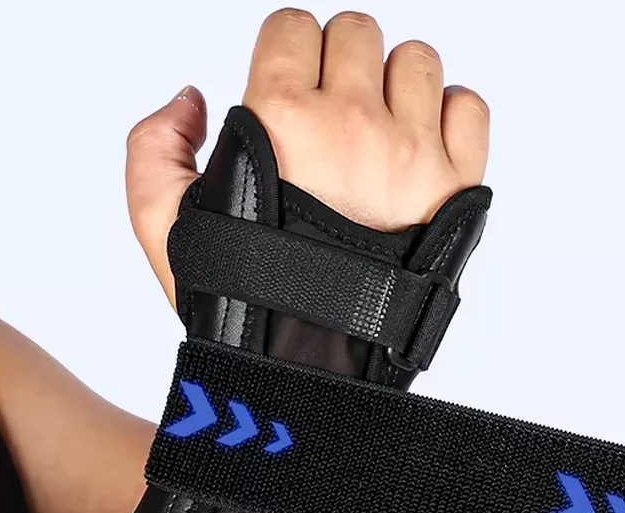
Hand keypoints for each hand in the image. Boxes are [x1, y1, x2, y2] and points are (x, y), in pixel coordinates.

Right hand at [123, 8, 489, 305]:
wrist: (314, 366)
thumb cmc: (247, 306)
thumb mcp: (163, 225)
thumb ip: (155, 147)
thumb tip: (190, 101)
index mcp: (280, 119)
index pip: (294, 25)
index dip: (287, 50)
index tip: (289, 81)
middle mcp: (350, 125)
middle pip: (358, 33)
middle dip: (338, 59)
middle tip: (331, 105)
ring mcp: (410, 153)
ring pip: (418, 60)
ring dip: (396, 81)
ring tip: (378, 125)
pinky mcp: (456, 185)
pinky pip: (469, 107)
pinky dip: (450, 113)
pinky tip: (421, 141)